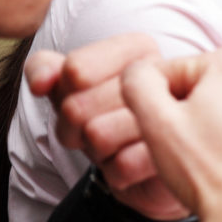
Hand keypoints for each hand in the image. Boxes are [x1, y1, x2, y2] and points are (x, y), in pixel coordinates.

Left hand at [24, 35, 186, 220]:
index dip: (62, 94)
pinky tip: (132, 162)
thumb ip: (44, 68)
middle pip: (77, 106)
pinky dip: (117, 171)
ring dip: (97, 150)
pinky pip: (123, 166)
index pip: (74, 69)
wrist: (149, 160)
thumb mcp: (72, 86)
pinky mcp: (180, 152)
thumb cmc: (109, 115)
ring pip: (98, 136)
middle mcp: (163, 74)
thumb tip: (41, 83)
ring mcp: (177, 113)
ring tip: (115, 145)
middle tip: (95, 128)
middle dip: (74, 128)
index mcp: (139, 50)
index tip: (80, 97)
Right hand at [122, 46, 221, 221]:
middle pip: (196, 89)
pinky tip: (221, 167)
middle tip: (180, 149)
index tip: (158, 131)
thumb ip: (137, 83)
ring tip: (202, 162)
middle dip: (180, 116)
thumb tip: (137, 72)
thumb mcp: (157, 121)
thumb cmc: (210, 172)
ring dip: (202, 131)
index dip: (152, 104)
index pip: (169, 72)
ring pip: (217, 110)